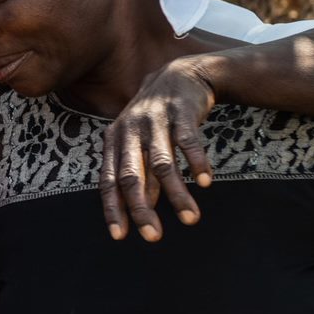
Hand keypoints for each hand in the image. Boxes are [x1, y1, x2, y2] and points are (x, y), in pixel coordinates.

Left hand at [101, 56, 214, 242]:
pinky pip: (187, 141)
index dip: (113, 208)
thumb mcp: (140, 145)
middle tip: (153, 237)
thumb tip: (140, 211)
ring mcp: (154, 121)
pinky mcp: (181, 113)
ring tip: (190, 219)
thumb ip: (140, 175)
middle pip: (131, 175)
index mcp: (113, 141)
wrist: (179, 75)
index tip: (120, 236)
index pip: (108, 180)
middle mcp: (129, 131)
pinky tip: (205, 182)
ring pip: (162, 163)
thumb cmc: (155, 120)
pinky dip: (196, 162)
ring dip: (176, 193)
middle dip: (141, 208)